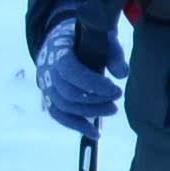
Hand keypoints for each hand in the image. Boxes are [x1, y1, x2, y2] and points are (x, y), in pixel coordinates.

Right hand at [33, 7, 122, 131]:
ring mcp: (47, 87)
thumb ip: (113, 52)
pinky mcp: (50, 98)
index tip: (115, 89)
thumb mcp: (101, 36)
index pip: (71, 73)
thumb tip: (122, 74)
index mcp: (58, 52)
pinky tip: (95, 133)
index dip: (93, 84)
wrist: (63, 39)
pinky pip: (60, 116)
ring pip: (65, 107)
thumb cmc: (86, 37)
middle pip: (69, 93)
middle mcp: (48, 71)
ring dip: (90, 112)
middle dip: (96, 99)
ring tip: (112, 109)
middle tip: (117, 97)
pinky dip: (77, 126)